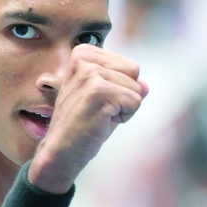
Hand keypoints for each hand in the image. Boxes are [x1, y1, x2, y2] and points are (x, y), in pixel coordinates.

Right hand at [28, 44, 148, 193]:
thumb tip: (145, 85)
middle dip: (124, 94)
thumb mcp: (104, 98)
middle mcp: (84, 59)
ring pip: (136, 87)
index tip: (96, 100)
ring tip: (98, 116)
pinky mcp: (98, 91)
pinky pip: (135, 102)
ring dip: (123, 107)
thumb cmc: (80, 125)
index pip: (128, 64)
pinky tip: (101, 122)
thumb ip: (125, 86)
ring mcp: (90, 74)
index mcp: (82, 54)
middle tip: (99, 109)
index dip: (119, 87)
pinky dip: (123, 117)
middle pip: (134, 71)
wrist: (60, 151)